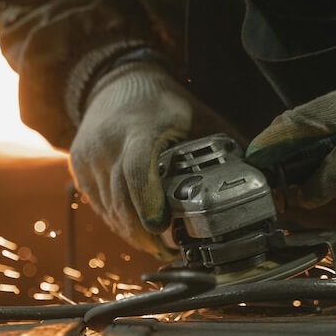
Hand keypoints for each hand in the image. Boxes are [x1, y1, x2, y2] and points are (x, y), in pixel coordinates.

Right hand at [70, 62, 236, 257]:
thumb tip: (257, 174)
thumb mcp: (195, 116)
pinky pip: (98, 206)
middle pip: (121, 199)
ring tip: (156, 247)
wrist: (114, 84)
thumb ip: (222, 144)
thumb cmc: (161, 103)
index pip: (137, 171)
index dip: (149, 204)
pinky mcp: (78, 168)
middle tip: (169, 251)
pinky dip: (117, 223)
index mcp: (139, 128)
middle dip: (144, 233)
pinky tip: (136, 232)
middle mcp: (108, 143)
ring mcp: (89, 156)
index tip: (162, 229)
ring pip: (108, 209)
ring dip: (131, 233)